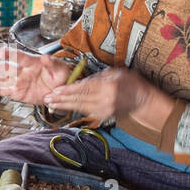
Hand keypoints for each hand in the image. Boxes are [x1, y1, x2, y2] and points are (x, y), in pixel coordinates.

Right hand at [0, 46, 69, 105]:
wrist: (61, 90)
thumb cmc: (61, 76)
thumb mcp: (60, 70)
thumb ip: (52, 64)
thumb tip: (46, 57)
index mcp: (33, 62)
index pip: (20, 56)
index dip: (10, 54)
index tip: (0, 52)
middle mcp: (22, 71)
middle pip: (5, 68)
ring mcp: (17, 81)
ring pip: (0, 79)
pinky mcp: (16, 92)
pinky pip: (2, 91)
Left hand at [44, 67, 163, 125]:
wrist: (142, 101)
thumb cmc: (131, 84)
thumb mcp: (116, 73)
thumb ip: (98, 77)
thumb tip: (82, 80)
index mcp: (108, 88)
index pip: (84, 89)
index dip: (68, 90)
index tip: (56, 90)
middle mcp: (105, 101)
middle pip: (78, 100)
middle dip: (61, 100)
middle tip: (47, 98)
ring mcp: (103, 110)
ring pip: (79, 108)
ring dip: (64, 105)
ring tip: (51, 103)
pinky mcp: (102, 116)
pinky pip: (85, 111)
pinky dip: (73, 109)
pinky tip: (63, 107)